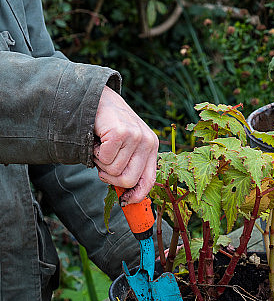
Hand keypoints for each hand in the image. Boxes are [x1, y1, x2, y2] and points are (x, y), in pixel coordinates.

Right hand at [93, 86, 157, 202]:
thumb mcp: (125, 147)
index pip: (149, 181)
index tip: (125, 202)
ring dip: (101, 162)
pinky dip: (95, 153)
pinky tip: (97, 139)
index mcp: (151, 147)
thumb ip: (129, 166)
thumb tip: (128, 198)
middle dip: (111, 178)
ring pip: (115, 171)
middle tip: (103, 163)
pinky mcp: (121, 133)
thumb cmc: (108, 126)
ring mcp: (136, 136)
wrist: (94, 98)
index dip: (137, 195)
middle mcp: (148, 142)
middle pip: (129, 180)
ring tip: (101, 146)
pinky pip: (105, 159)